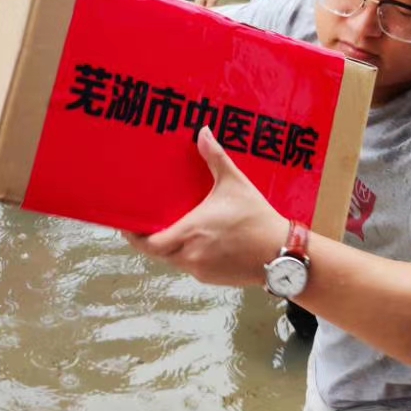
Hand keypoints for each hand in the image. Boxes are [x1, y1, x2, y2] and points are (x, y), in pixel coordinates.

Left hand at [125, 128, 286, 285]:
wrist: (282, 253)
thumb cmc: (257, 218)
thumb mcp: (235, 183)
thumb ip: (215, 157)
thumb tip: (203, 131)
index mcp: (190, 231)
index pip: (149, 243)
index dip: (135, 236)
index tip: (127, 226)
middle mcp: (191, 255)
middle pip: (158, 253)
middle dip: (151, 239)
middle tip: (147, 224)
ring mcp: (201, 270)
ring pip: (174, 261)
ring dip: (170, 248)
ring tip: (171, 228)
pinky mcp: (212, 278)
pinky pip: (191, 267)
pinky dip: (188, 255)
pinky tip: (195, 241)